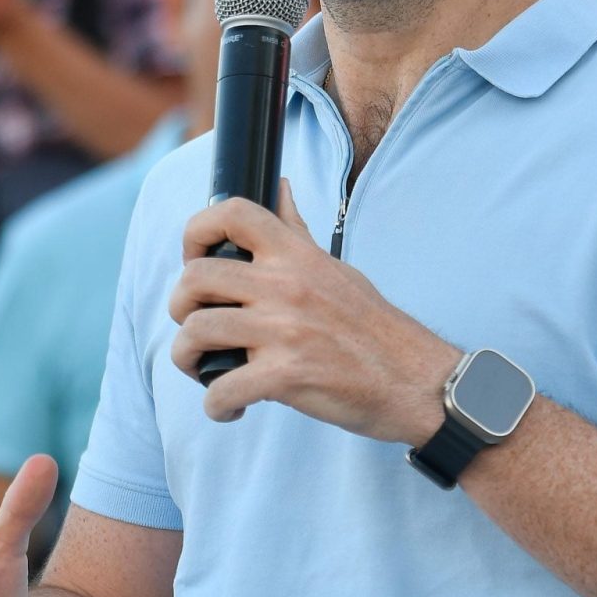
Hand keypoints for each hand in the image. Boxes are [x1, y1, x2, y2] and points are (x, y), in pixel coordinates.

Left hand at [168, 179, 458, 437]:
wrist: (417, 381)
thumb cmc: (374, 326)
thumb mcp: (335, 268)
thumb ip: (297, 232)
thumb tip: (279, 186)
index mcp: (296, 256)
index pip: (232, 213)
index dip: (196, 231)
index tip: (194, 257)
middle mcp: (286, 286)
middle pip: (195, 278)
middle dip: (180, 307)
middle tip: (195, 327)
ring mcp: (284, 331)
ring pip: (195, 333)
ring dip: (187, 359)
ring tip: (204, 371)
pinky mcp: (286, 376)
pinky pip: (222, 390)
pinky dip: (216, 406)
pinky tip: (231, 409)